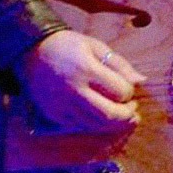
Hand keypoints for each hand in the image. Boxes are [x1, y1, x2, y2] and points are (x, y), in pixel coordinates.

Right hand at [22, 30, 146, 132]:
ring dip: (113, 124)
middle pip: (109, 115)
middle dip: (126, 116)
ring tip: (122, 116)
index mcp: (86, 69)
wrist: (32, 51)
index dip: (129, 92)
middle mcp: (73, 90)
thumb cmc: (68, 46)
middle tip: (133, 110)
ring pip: (95, 125)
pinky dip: (94, 125)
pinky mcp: (53, 115)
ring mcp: (62, 105)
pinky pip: (80, 126)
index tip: (129, 88)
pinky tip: (100, 116)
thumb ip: (119, 64)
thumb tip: (141, 81)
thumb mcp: (95, 46)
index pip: (119, 91)